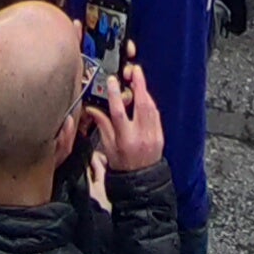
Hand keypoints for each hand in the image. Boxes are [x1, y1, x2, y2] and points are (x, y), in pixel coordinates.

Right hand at [90, 58, 167, 174]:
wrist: (142, 182)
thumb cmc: (122, 166)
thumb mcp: (108, 147)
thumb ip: (103, 125)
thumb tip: (93, 108)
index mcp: (125, 139)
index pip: (119, 112)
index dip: (114, 95)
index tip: (112, 81)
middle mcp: (141, 135)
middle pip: (141, 104)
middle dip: (139, 84)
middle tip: (135, 70)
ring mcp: (153, 135)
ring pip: (150, 107)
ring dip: (145, 91)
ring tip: (139, 80)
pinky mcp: (160, 135)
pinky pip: (156, 114)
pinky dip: (150, 103)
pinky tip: (145, 97)